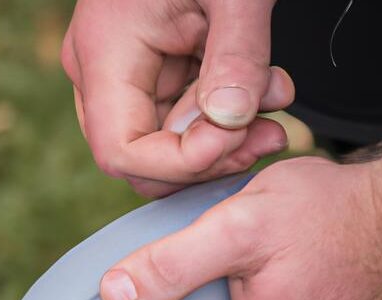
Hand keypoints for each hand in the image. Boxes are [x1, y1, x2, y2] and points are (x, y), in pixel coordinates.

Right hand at [61, 0, 293, 196]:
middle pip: (147, 162)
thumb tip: (229, 120)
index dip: (179, 164)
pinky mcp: (154, 79)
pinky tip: (263, 93)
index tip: (237, 138)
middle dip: (212, 158)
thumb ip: (237, 52)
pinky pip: (185, 124)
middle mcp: (105, 76)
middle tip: (269, 135)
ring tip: (276, 101)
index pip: (122, 152)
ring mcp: (128, 80)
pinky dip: (227, 121)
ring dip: (230, 140)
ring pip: (171, 149)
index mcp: (104, 52)